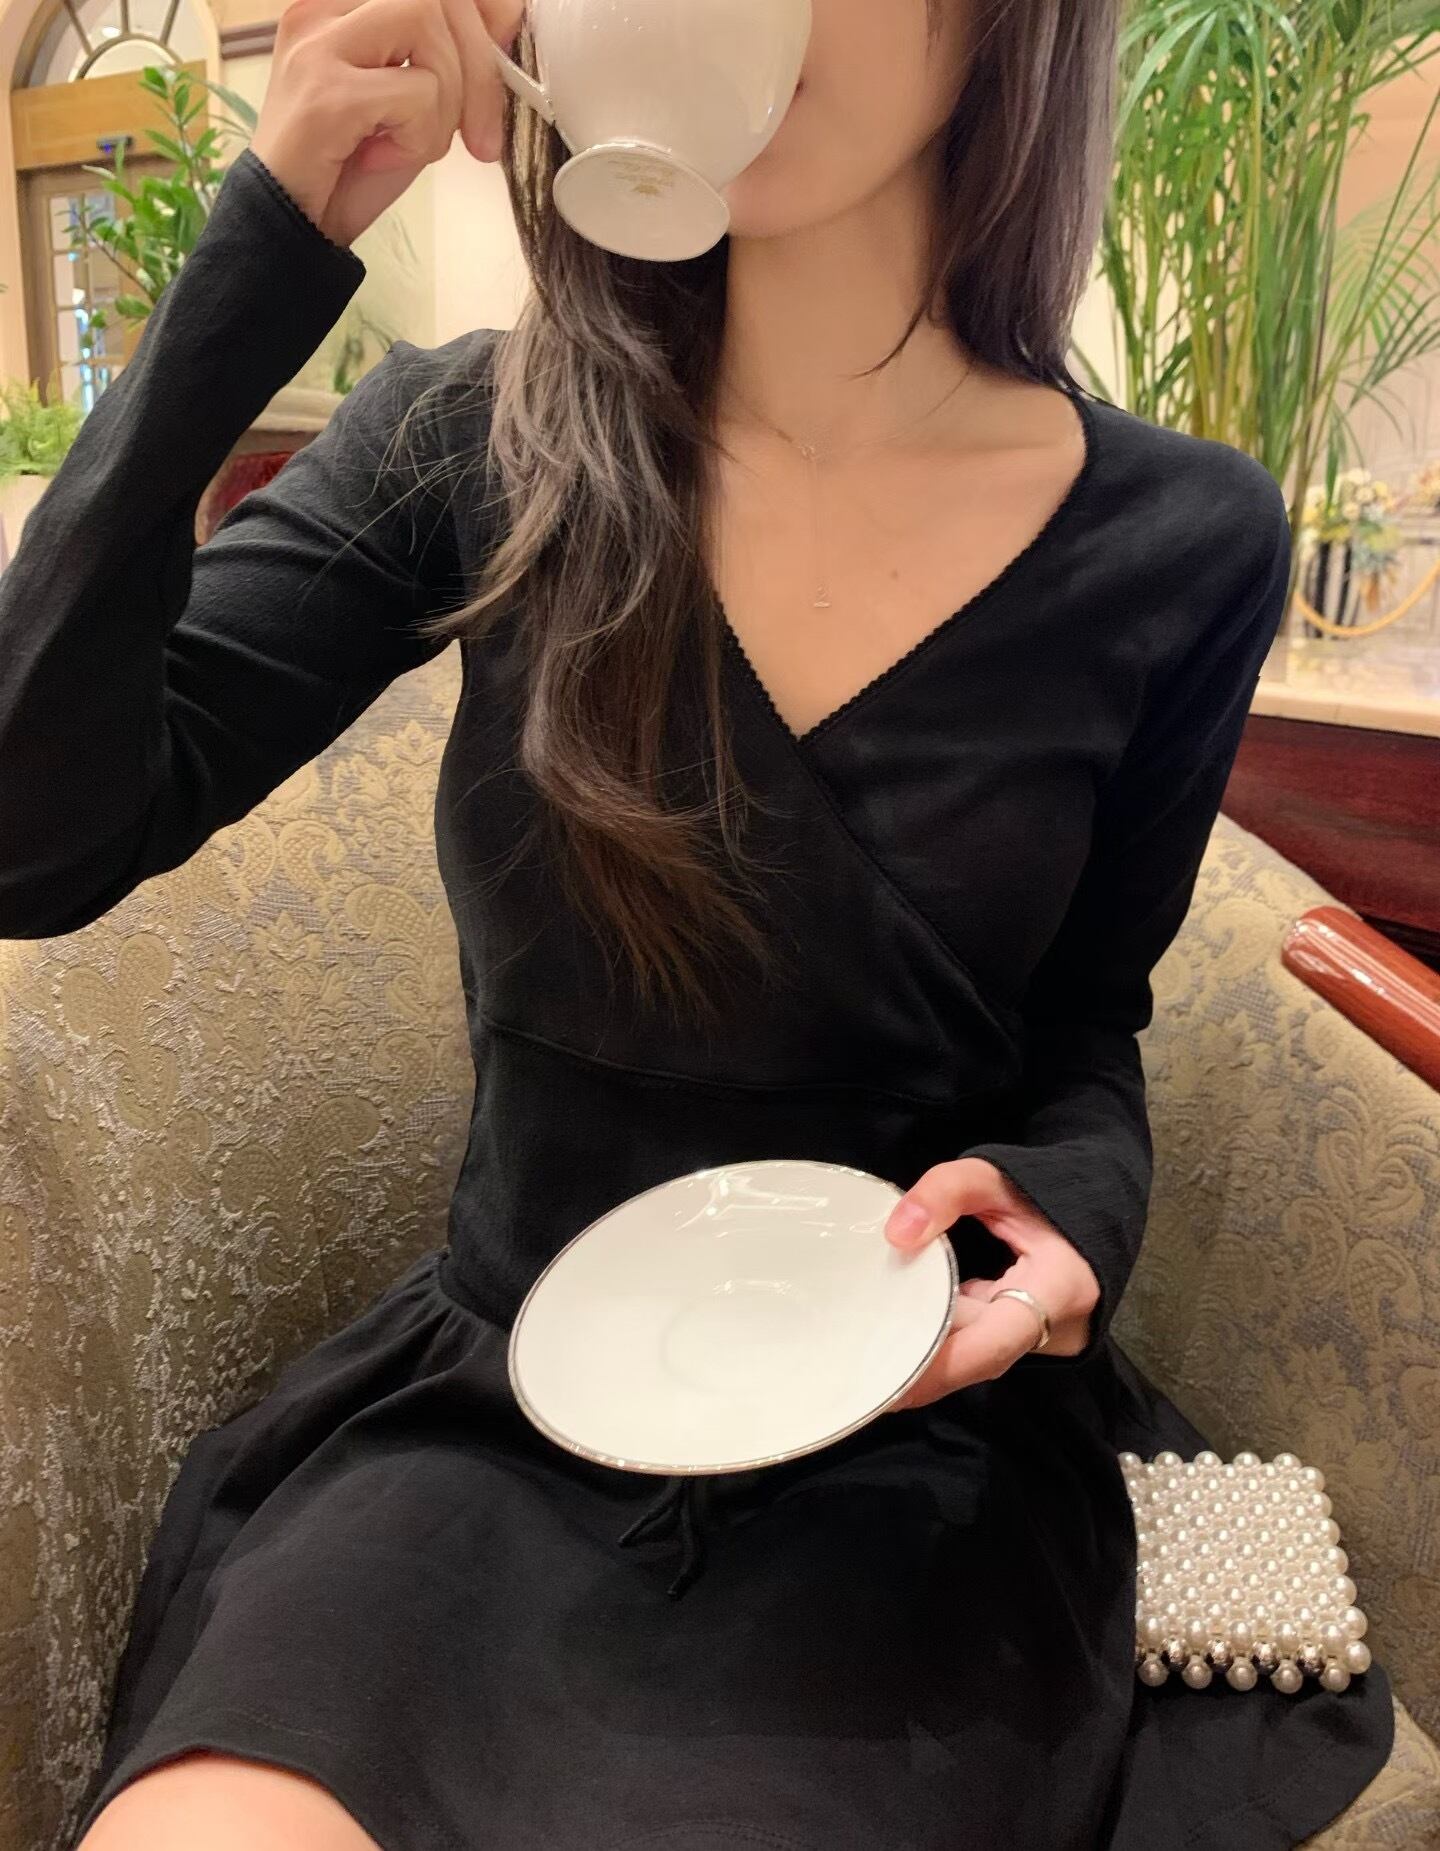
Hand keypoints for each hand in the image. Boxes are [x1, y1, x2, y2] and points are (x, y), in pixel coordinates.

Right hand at [249, 0, 525, 248]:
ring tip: (418, 145)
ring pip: (426, 26)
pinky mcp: (326, 94)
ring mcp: (318, 44)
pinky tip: (386, 158)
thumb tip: (503, 23)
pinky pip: (416, 92)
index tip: (500, 52)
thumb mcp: (409, 99)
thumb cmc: (348, 166)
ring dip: (448, 101)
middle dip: (479, 67)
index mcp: (339, 3)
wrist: (290, 225)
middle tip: (483, 136)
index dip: (480, 9)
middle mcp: (322, 8)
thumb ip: (444, 56)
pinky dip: (422, 137)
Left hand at [880, 1158, 1099, 1411]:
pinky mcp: (1022, 1330)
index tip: (895, 1383)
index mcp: (1060, 1287)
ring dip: (931, 1357)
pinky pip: (980, 1344)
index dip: (945, 1367)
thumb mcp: (996, 1176)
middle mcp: (1056, 1324)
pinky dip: (944, 1340)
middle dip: (925, 1371)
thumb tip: (897, 1233)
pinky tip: (900, 1335)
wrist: (1093, 1199)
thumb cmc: (1047, 1188)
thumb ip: (947, 1191)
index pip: (997, 1342)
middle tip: (865, 1380)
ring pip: (978, 1355)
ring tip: (871, 1361)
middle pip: (981, 1358)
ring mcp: (1043, 1333)